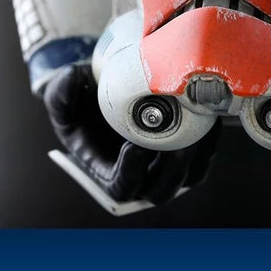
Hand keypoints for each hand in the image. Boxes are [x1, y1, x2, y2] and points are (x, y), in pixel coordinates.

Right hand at [44, 64, 221, 205]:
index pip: (121, 187)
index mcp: (105, 170)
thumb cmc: (84, 96)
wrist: (112, 86)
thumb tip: (72, 79)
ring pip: (188, 177)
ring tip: (198, 128)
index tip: (135, 146)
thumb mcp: (63, 92)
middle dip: (171, 170)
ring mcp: (164, 165)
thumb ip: (61, 91)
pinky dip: (209, 142)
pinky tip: (209, 118)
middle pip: (160, 191)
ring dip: (196, 157)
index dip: (130, 173)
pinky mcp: (187, 150)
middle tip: (177, 142)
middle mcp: (139, 173)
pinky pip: (204, 157)